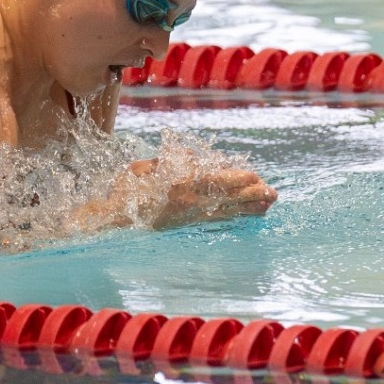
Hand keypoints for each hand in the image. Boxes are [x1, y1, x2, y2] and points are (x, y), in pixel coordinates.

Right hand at [136, 161, 276, 227]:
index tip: (255, 176)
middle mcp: (187, 204)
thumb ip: (169, 161)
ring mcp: (187, 217)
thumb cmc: (124, 190)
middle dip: (250, 196)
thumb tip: (191, 156)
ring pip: (224, 212)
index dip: (236, 180)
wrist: (110, 221)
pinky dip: (233, 217)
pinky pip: (214, 220)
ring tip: (267, 206)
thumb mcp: (141, 168)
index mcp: (177, 186)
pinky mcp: (185, 226)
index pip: (214, 182)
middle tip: (273, 194)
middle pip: (226, 199)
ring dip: (247, 209)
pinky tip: (245, 216)